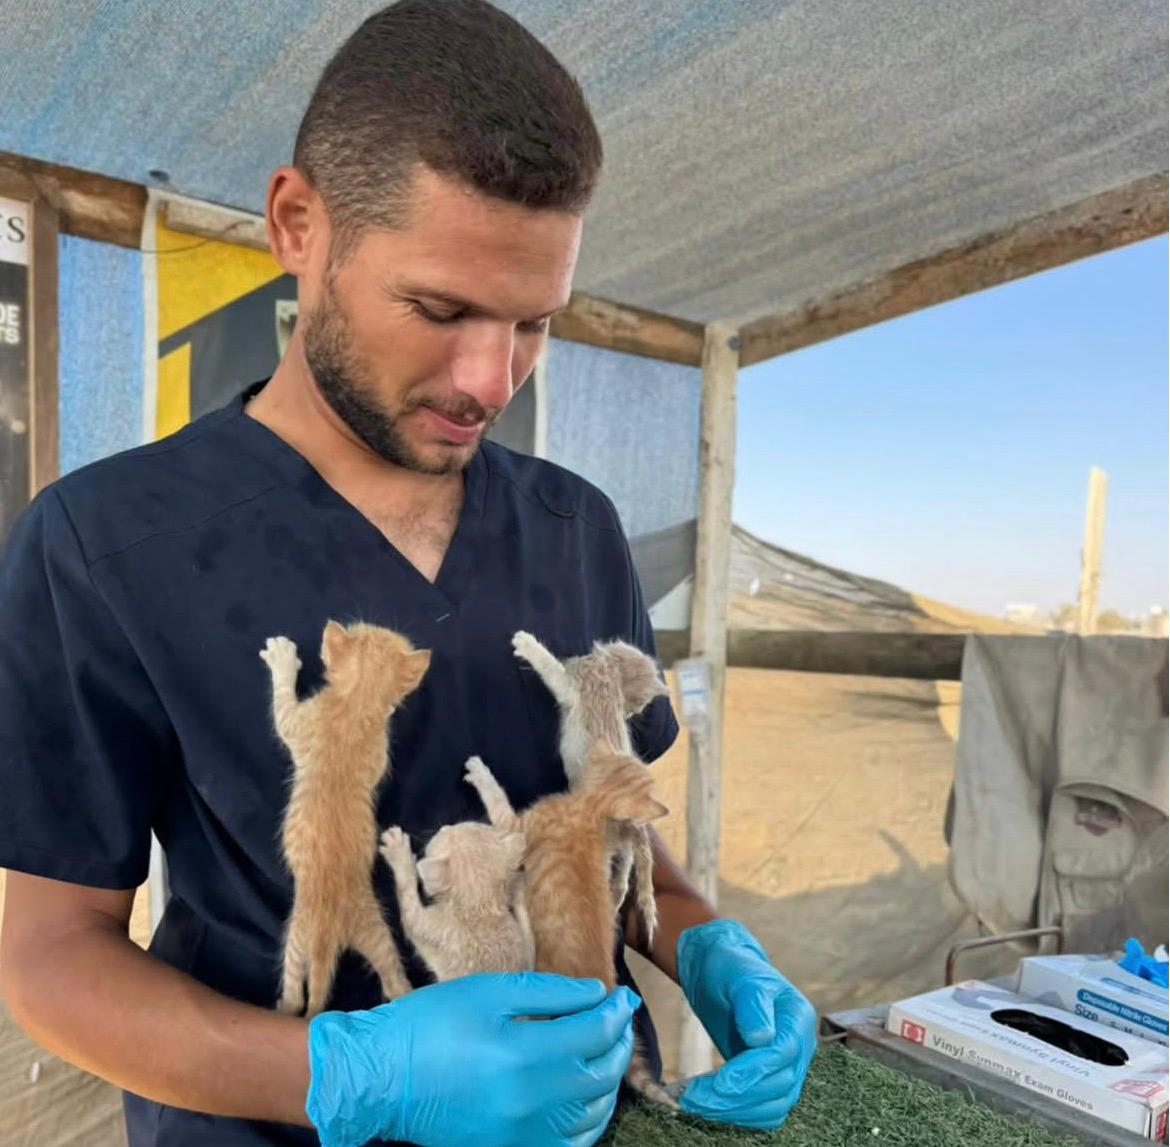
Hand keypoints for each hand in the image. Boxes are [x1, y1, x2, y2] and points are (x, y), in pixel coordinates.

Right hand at [306, 973, 638, 1146]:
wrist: (382, 1078)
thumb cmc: (431, 1025)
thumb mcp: (490, 992)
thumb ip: (550, 994)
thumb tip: (596, 994)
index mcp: (526, 1056)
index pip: (595, 1034)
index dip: (615, 1012)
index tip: (623, 996)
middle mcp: (533, 1103)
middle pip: (600, 1075)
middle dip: (617, 1043)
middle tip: (619, 1019)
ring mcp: (524, 1135)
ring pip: (593, 1114)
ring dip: (608, 1080)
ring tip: (607, 1051)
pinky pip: (570, 1144)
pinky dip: (589, 1120)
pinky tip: (587, 1097)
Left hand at [677, 920, 815, 1130]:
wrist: (721, 971)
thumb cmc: (729, 968)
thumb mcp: (739, 975)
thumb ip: (752, 1004)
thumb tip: (762, 1039)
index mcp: (798, 1017)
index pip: (781, 1055)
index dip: (751, 1073)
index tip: (717, 1084)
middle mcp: (801, 1046)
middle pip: (779, 1086)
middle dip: (736, 1097)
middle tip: (692, 1098)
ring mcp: (789, 1065)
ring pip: (775, 1105)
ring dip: (736, 1111)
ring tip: (695, 1102)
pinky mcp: (772, 1079)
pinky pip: (765, 1110)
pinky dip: (740, 1114)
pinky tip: (710, 1105)